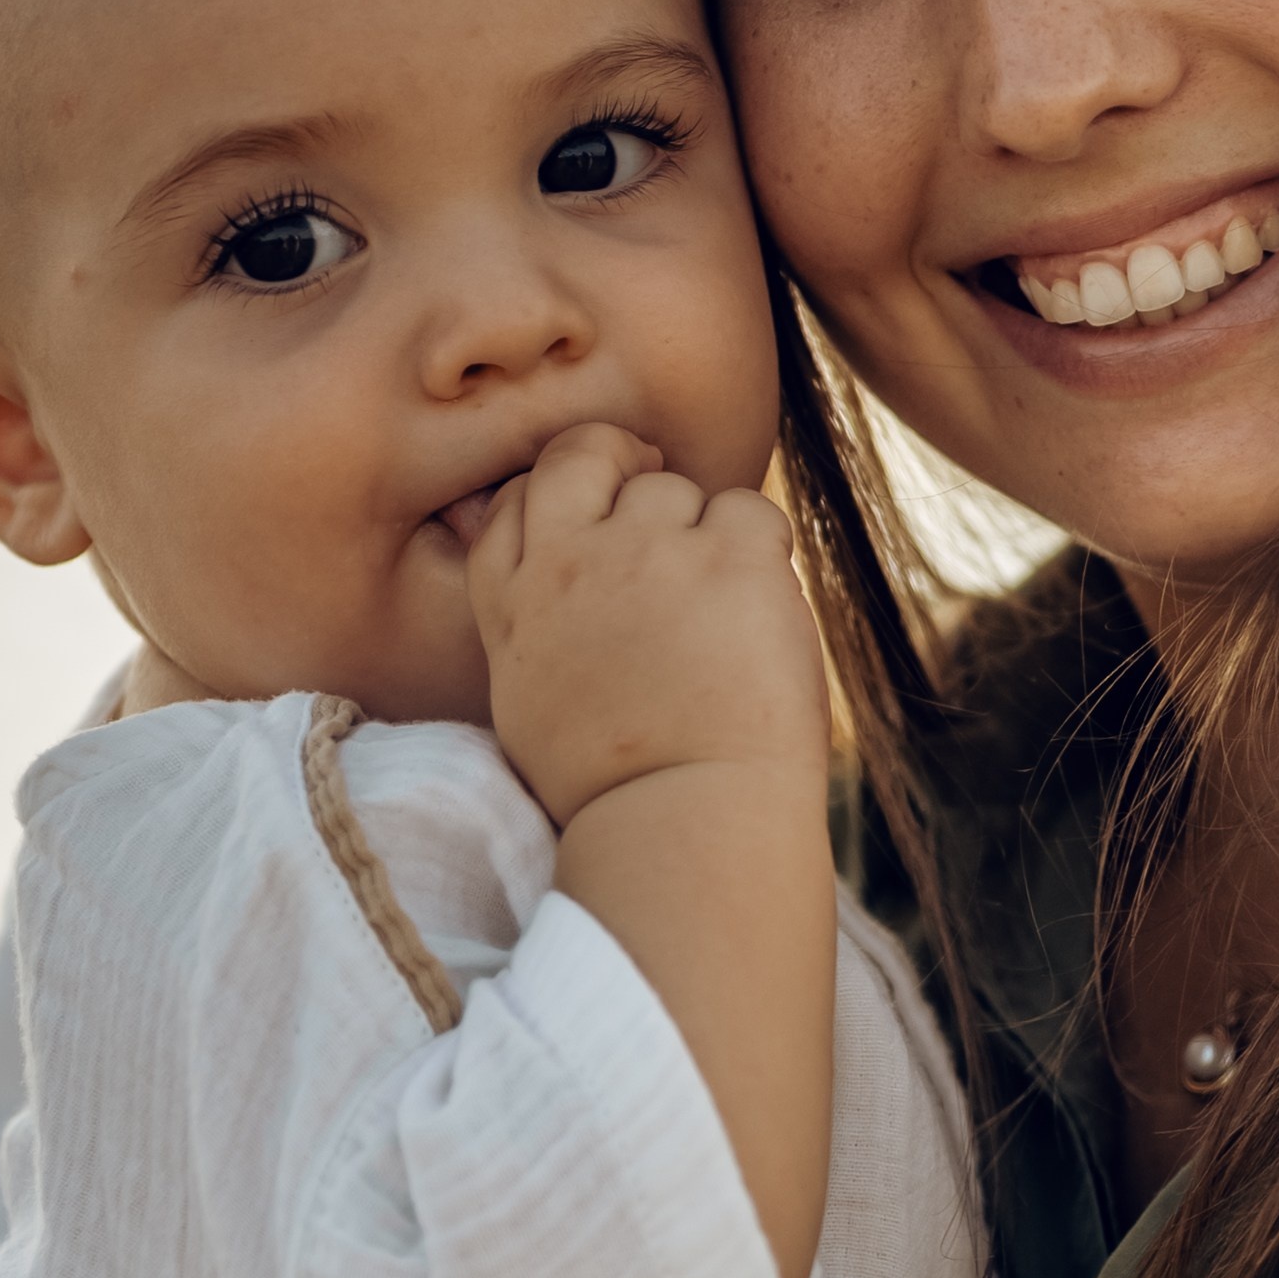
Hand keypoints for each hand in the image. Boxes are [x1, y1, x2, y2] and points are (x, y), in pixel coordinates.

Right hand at [466, 421, 829, 830]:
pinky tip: (761, 614)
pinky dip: (764, 552)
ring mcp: (650, 551)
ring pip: (676, 488)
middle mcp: (572, 562)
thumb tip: (552, 589)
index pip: (514, 499)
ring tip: (719, 621)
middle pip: (584, 454)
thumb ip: (534, 628)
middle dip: (622, 461)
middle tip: (660, 491)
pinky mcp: (729, 557)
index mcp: (516, 604)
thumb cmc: (614, 789)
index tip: (594, 515)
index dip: (556, 490)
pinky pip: (751, 510)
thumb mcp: (529, 704)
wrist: (684, 822)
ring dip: (704, 536)